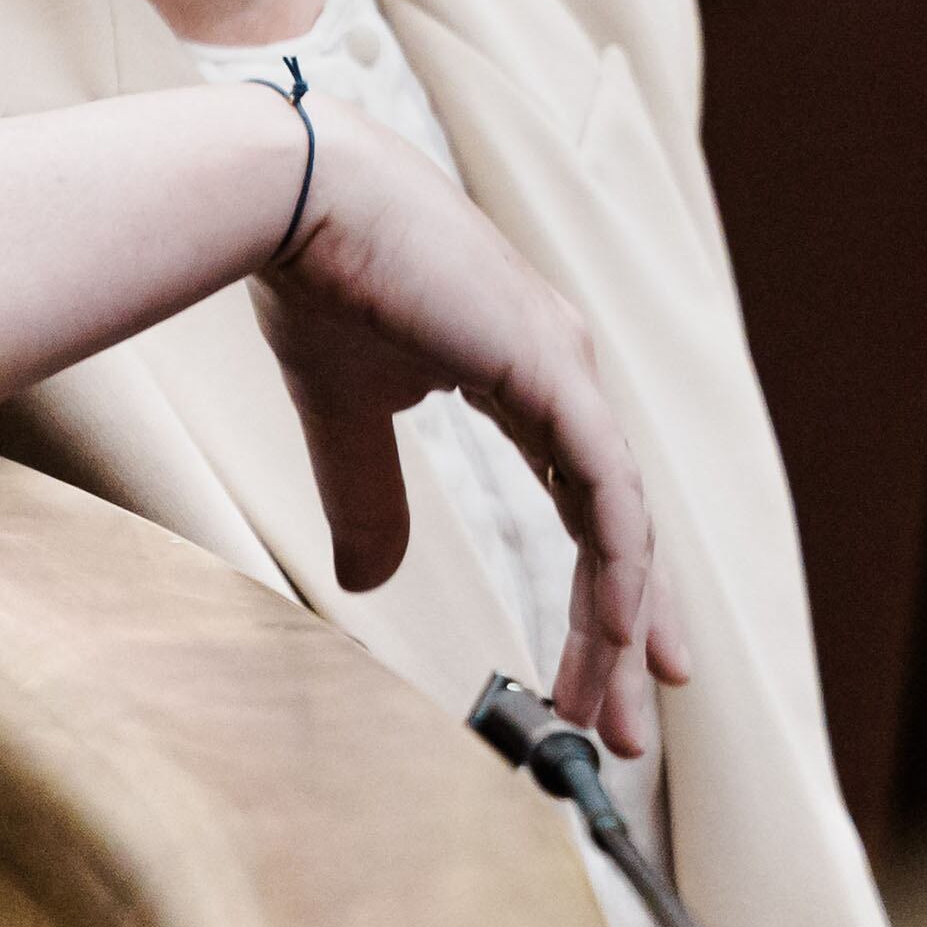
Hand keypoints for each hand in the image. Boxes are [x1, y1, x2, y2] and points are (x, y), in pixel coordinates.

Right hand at [257, 96, 694, 753]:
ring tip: (617, 711)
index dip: (609, 592)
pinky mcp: (550, 366)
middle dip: (624, 635)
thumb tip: (371, 583)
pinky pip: (604, 485)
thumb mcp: (349, 416)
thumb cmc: (323, 280)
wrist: (298, 198)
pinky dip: (618, 559)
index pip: (593, 505)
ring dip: (622, 623)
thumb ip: (370, 497)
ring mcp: (567, 367)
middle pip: (620, 529)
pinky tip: (617, 628)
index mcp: (532, 378)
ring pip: (620, 521)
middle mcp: (566, 376)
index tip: (616, 673)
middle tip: (628, 728)